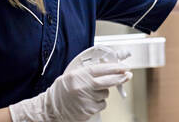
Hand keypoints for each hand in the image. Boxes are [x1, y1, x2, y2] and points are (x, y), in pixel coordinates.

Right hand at [9, 62, 131, 121]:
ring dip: (102, 93)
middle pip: (108, 81)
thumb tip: (107, 68)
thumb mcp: (72, 75)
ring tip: (89, 93)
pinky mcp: (88, 111)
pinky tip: (88, 101)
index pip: (101, 69)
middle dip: (120, 78)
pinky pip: (101, 104)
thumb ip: (88, 71)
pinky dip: (98, 103)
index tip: (124, 66)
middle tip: (127, 75)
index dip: (115, 68)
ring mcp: (86, 100)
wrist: (51, 108)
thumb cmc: (62, 90)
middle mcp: (83, 87)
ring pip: (105, 94)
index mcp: (79, 75)